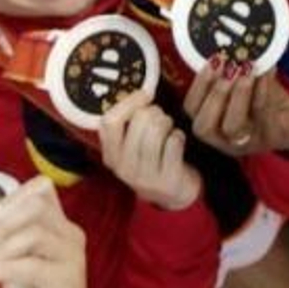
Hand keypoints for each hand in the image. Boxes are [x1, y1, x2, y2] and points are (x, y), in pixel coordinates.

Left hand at [0, 177, 86, 287]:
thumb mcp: (14, 260)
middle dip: (2, 223)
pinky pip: (33, 265)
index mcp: (59, 226)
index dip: (13, 197)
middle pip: (38, 205)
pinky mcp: (69, 280)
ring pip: (35, 232)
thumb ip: (8, 237)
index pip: (42, 189)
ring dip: (0, 247)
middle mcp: (70, 235)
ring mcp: (73, 256)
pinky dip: (3, 267)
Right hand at [98, 90, 201, 210]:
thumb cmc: (153, 159)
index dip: (130, 102)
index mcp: (110, 155)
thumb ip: (129, 122)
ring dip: (168, 124)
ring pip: (157, 128)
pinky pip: (174, 142)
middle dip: (156, 113)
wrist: (173, 195)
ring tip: (169, 131)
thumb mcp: (132, 145)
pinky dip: (179, 137)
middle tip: (160, 121)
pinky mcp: (167, 180)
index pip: (109, 121)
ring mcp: (144, 176)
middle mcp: (123, 167)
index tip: (145, 95)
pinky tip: (177, 143)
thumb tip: (141, 92)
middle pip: (139, 119)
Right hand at [182, 64, 288, 156]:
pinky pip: (261, 113)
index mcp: (209, 121)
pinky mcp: (268, 136)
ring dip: (237, 93)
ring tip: (246, 67)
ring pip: (233, 126)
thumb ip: (227, 70)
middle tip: (227, 65)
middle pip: (204, 126)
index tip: (212, 60)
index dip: (197, 85)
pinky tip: (267, 68)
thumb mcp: (238, 86)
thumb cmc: (257, 100)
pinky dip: (263, 88)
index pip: (191, 109)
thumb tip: (226, 34)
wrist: (288, 121)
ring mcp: (244, 140)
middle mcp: (221, 138)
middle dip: (214, 93)